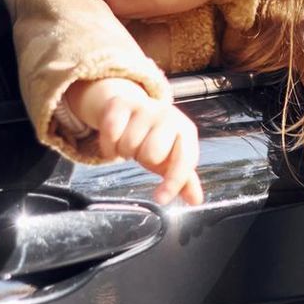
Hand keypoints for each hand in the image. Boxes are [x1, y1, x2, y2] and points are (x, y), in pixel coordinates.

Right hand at [66, 78, 203, 205]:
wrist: (133, 109)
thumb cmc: (156, 137)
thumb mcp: (171, 157)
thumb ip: (183, 180)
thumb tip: (195, 200)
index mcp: (186, 131)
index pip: (184, 160)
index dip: (172, 183)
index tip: (160, 199)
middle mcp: (169, 116)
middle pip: (151, 154)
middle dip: (143, 158)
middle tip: (142, 151)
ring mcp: (145, 107)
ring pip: (128, 145)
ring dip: (124, 150)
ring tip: (130, 143)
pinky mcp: (121, 103)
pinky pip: (110, 132)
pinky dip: (108, 144)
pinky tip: (115, 140)